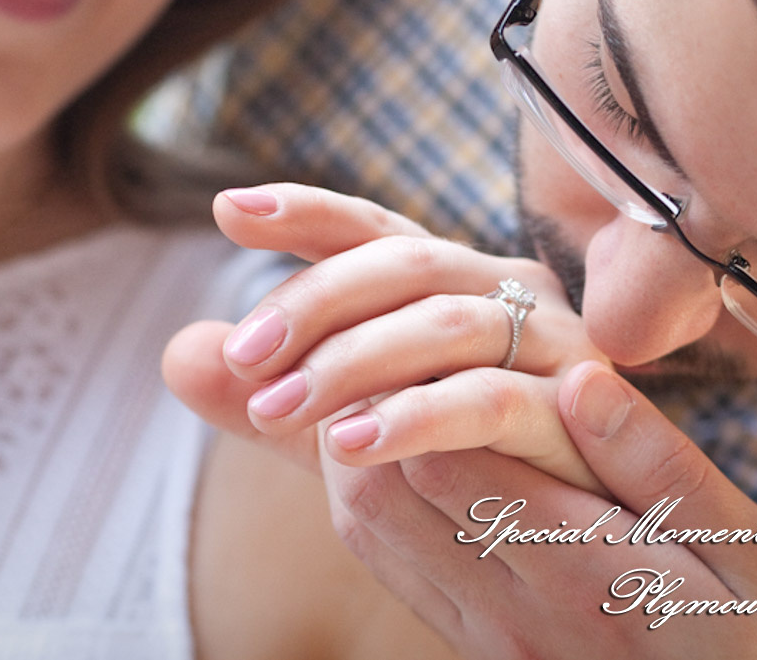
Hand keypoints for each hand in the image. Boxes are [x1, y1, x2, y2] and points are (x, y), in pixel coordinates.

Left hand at [163, 182, 605, 487]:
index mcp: (450, 280)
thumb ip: (276, 390)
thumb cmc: (465, 469)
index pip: (369, 230)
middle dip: (312, 302)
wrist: (578, 546)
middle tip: (243, 358)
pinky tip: (350, 445)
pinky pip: (489, 396)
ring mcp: (547, 338)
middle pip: (401, 261)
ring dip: (351, 361)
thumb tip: (178, 350)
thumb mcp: (350, 425)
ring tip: (275, 410)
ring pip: (440, 320)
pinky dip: (416, 415)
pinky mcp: (573, 406)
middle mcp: (502, 289)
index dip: (304, 212)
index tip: (228, 209)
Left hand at [314, 361, 756, 659]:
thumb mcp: (753, 554)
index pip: (444, 460)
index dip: (406, 383)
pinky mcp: (478, 648)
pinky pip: (392, 567)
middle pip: (380, 496)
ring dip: (351, 452)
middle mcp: (514, 614)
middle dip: (354, 407)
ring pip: (369, 532)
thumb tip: (579, 379)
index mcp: (584, 572)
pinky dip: (370, 497)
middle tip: (358, 329)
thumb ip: (661, 468)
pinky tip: (392, 446)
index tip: (402, 316)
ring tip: (364, 370)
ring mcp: (488, 639)